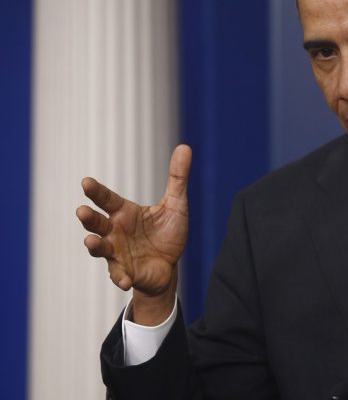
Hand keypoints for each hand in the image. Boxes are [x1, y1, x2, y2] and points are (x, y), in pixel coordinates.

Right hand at [76, 145, 191, 323]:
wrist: (169, 266)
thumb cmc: (167, 233)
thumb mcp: (176, 205)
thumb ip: (177, 178)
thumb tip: (185, 147)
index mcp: (124, 212)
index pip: (107, 199)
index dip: (96, 191)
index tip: (86, 182)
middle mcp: (114, 231)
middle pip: (96, 222)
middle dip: (88, 217)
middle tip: (82, 210)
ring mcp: (116, 253)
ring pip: (100, 248)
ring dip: (94, 245)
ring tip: (91, 241)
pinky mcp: (124, 272)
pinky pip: (119, 275)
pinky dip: (120, 277)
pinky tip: (125, 280)